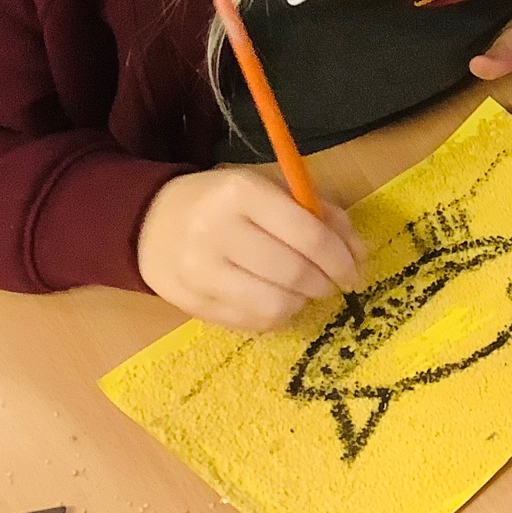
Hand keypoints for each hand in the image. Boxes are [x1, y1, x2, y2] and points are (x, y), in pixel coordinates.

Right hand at [136, 167, 365, 331]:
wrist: (152, 222)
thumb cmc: (225, 202)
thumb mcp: (270, 189)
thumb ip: (319, 213)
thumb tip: (360, 252)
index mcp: (241, 193)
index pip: (306, 234)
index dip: (340, 258)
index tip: (355, 269)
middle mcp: (216, 231)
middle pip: (293, 272)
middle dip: (325, 282)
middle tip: (333, 282)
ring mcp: (200, 272)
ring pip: (274, 305)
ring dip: (301, 302)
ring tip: (303, 290)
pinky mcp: (192, 305)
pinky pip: (251, 323)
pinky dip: (276, 316)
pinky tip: (276, 299)